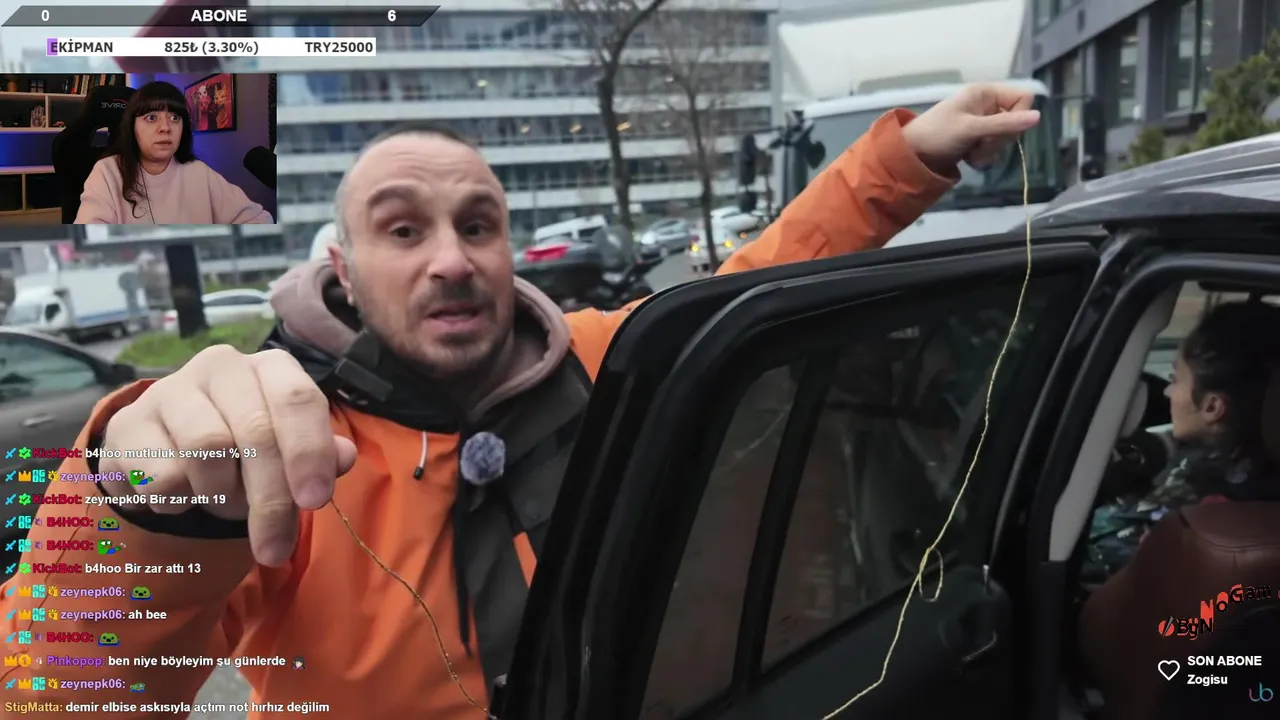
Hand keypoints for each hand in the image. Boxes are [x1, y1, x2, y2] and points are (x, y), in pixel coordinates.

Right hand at [99, 346, 356, 565]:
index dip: (309, 451)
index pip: (297, 398)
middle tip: (274, 548)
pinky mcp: (129, 423)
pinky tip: (182, 496)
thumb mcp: (289, 451)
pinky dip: (180, 503)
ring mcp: (170, 389)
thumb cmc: (244, 448)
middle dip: (270, 499)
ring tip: (222, 502)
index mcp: (271, 367)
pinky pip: (163, 476)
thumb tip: (344, 458)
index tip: (314, 501)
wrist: (164, 452)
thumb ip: (320, 454)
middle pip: (255, 433)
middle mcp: (222, 365)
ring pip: (208, 451)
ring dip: (223, 497)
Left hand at [901, 83, 1040, 175]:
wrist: (911, 155)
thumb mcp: (971, 129)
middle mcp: (986, 103)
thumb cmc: (937, 135)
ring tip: (970, 154)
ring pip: (1005, 137)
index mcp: (985, 92)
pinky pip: (993, 147)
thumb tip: (1038, 117)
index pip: (1024, 97)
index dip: (1019, 116)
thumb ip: (1004, 124)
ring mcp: (982, 121)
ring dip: (990, 151)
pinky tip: (968, 159)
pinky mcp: (976, 137)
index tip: (1002, 130)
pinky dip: (983, 156)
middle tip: (979, 146)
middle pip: (1016, 120)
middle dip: (999, 139)